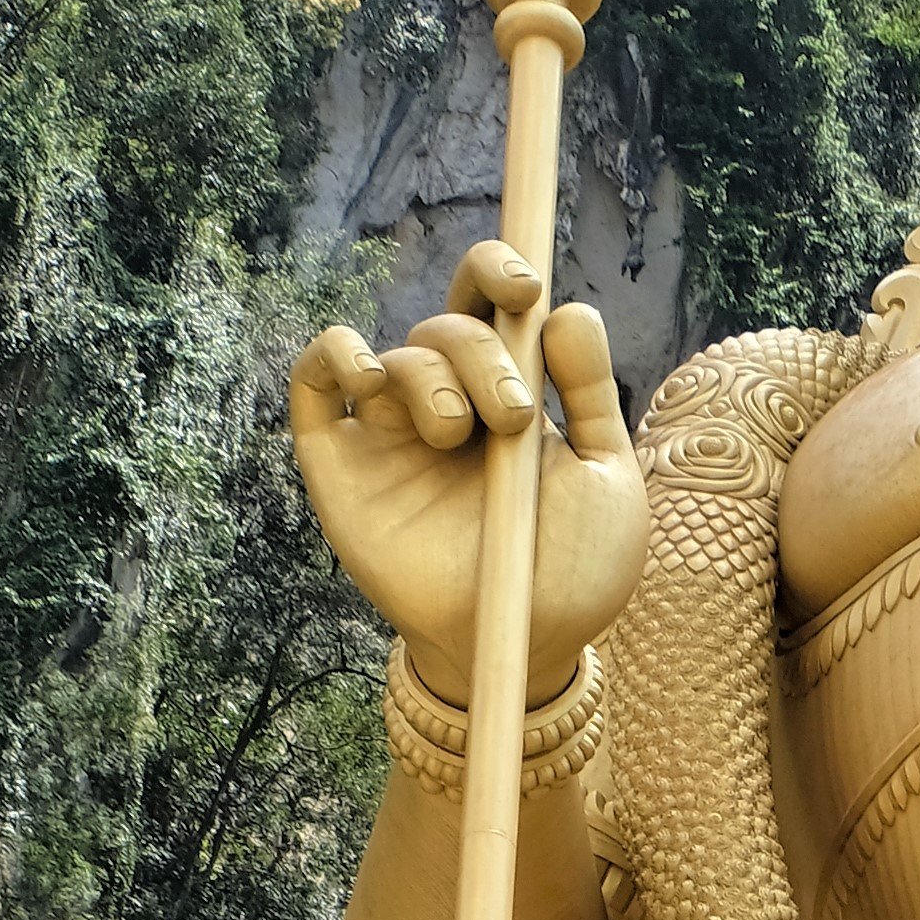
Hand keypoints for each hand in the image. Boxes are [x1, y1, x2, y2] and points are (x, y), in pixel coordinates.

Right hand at [286, 241, 645, 703]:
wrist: (526, 648)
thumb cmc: (574, 572)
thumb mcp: (605, 480)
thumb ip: (590, 395)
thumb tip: (570, 308)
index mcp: (509, 391)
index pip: (489, 302)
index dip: (496, 272)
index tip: (524, 287)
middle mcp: (447, 401)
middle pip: (446, 328)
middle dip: (482, 353)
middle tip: (514, 416)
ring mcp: (391, 432)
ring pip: (394, 357)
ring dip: (431, 379)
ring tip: (458, 436)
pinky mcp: (340, 466)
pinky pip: (314, 383)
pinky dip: (334, 356)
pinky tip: (368, 375)